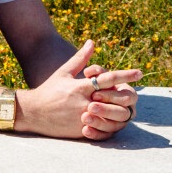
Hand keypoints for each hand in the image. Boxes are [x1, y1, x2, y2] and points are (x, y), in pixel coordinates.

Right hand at [19, 40, 141, 139]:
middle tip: (137, 93)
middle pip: (112, 99)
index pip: (107, 79)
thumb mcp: (64, 72)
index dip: (125, 75)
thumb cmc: (49, 90)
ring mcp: (82, 117)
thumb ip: (80, 58)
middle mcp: (83, 102)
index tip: (139, 72)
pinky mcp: (79, 130)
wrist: (32, 112)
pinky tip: (116, 123)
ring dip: (119, 112)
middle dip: (125, 96)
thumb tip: (92, 41)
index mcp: (81, 86)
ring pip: (108, 116)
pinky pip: (99, 129)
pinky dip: (108, 126)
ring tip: (129, 109)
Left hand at [81, 63, 139, 137]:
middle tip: (91, 107)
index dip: (112, 96)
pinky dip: (95, 133)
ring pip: (114, 126)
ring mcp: (118, 123)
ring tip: (84, 118)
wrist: (72, 104)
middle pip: (123, 112)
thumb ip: (95, 71)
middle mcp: (126, 109)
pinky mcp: (108, 133)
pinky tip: (84, 130)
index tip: (94, 94)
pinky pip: (104, 137)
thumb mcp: (91, 77)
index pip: (127, 96)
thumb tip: (91, 71)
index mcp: (126, 93)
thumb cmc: (87, 86)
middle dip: (107, 110)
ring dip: (100, 122)